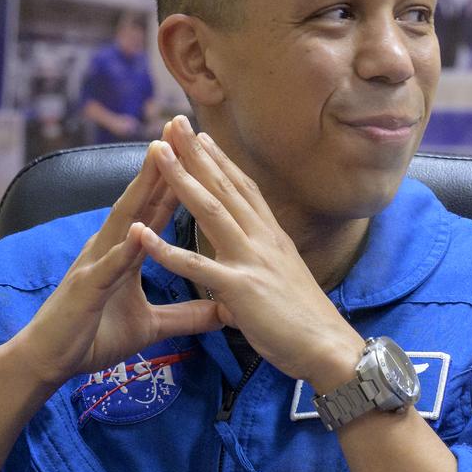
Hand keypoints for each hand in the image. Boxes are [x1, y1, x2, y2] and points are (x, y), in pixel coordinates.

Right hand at [5, 144, 219, 389]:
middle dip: (161, 164)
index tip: (202, 150)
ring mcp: (95, 264)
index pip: (157, 208)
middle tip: (180, 127)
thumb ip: (186, 316)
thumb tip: (223, 311)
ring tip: (161, 157)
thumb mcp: (151, 326)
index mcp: (125, 252)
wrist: (49, 363)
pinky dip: (123, 250)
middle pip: (140, 200)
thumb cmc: (94, 337)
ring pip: (123, 220)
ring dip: (141, 190)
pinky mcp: (85, 289)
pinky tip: (138, 231)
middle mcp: (109, 248)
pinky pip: (107, 267)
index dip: (179, 180)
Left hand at [136, 116, 362, 389]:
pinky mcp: (239, 288)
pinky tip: (141, 232)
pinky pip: (195, 266)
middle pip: (225, 187)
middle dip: (197, 153)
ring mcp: (251, 260)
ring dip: (180, 179)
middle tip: (173, 123)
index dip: (222, 161)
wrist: (330, 349)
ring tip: (157, 152)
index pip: (244, 190)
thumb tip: (242, 279)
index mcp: (273, 239)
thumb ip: (259, 273)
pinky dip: (165, 248)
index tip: (202, 137)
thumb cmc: (308, 323)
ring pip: (210, 210)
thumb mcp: (283, 285)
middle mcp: (263, 240)